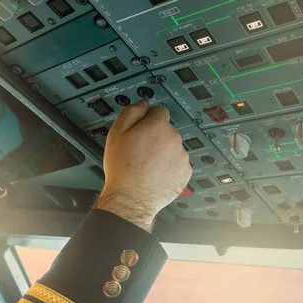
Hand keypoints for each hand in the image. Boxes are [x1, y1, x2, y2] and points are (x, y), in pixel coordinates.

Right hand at [95, 101, 191, 230]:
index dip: (149, 119)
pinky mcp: (186, 172)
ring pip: (174, 146)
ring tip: (149, 163)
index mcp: (158, 126)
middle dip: (157, 136)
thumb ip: (131, 112)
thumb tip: (143, 104)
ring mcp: (182, 156)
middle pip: (167, 130)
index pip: (160, 111)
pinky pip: (179, 162)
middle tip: (142, 149)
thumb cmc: (122, 168)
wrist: (131, 198)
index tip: (142, 129)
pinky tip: (157, 172)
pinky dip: (171, 165)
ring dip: (165, 151)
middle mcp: (174, 139)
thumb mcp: (116, 133)